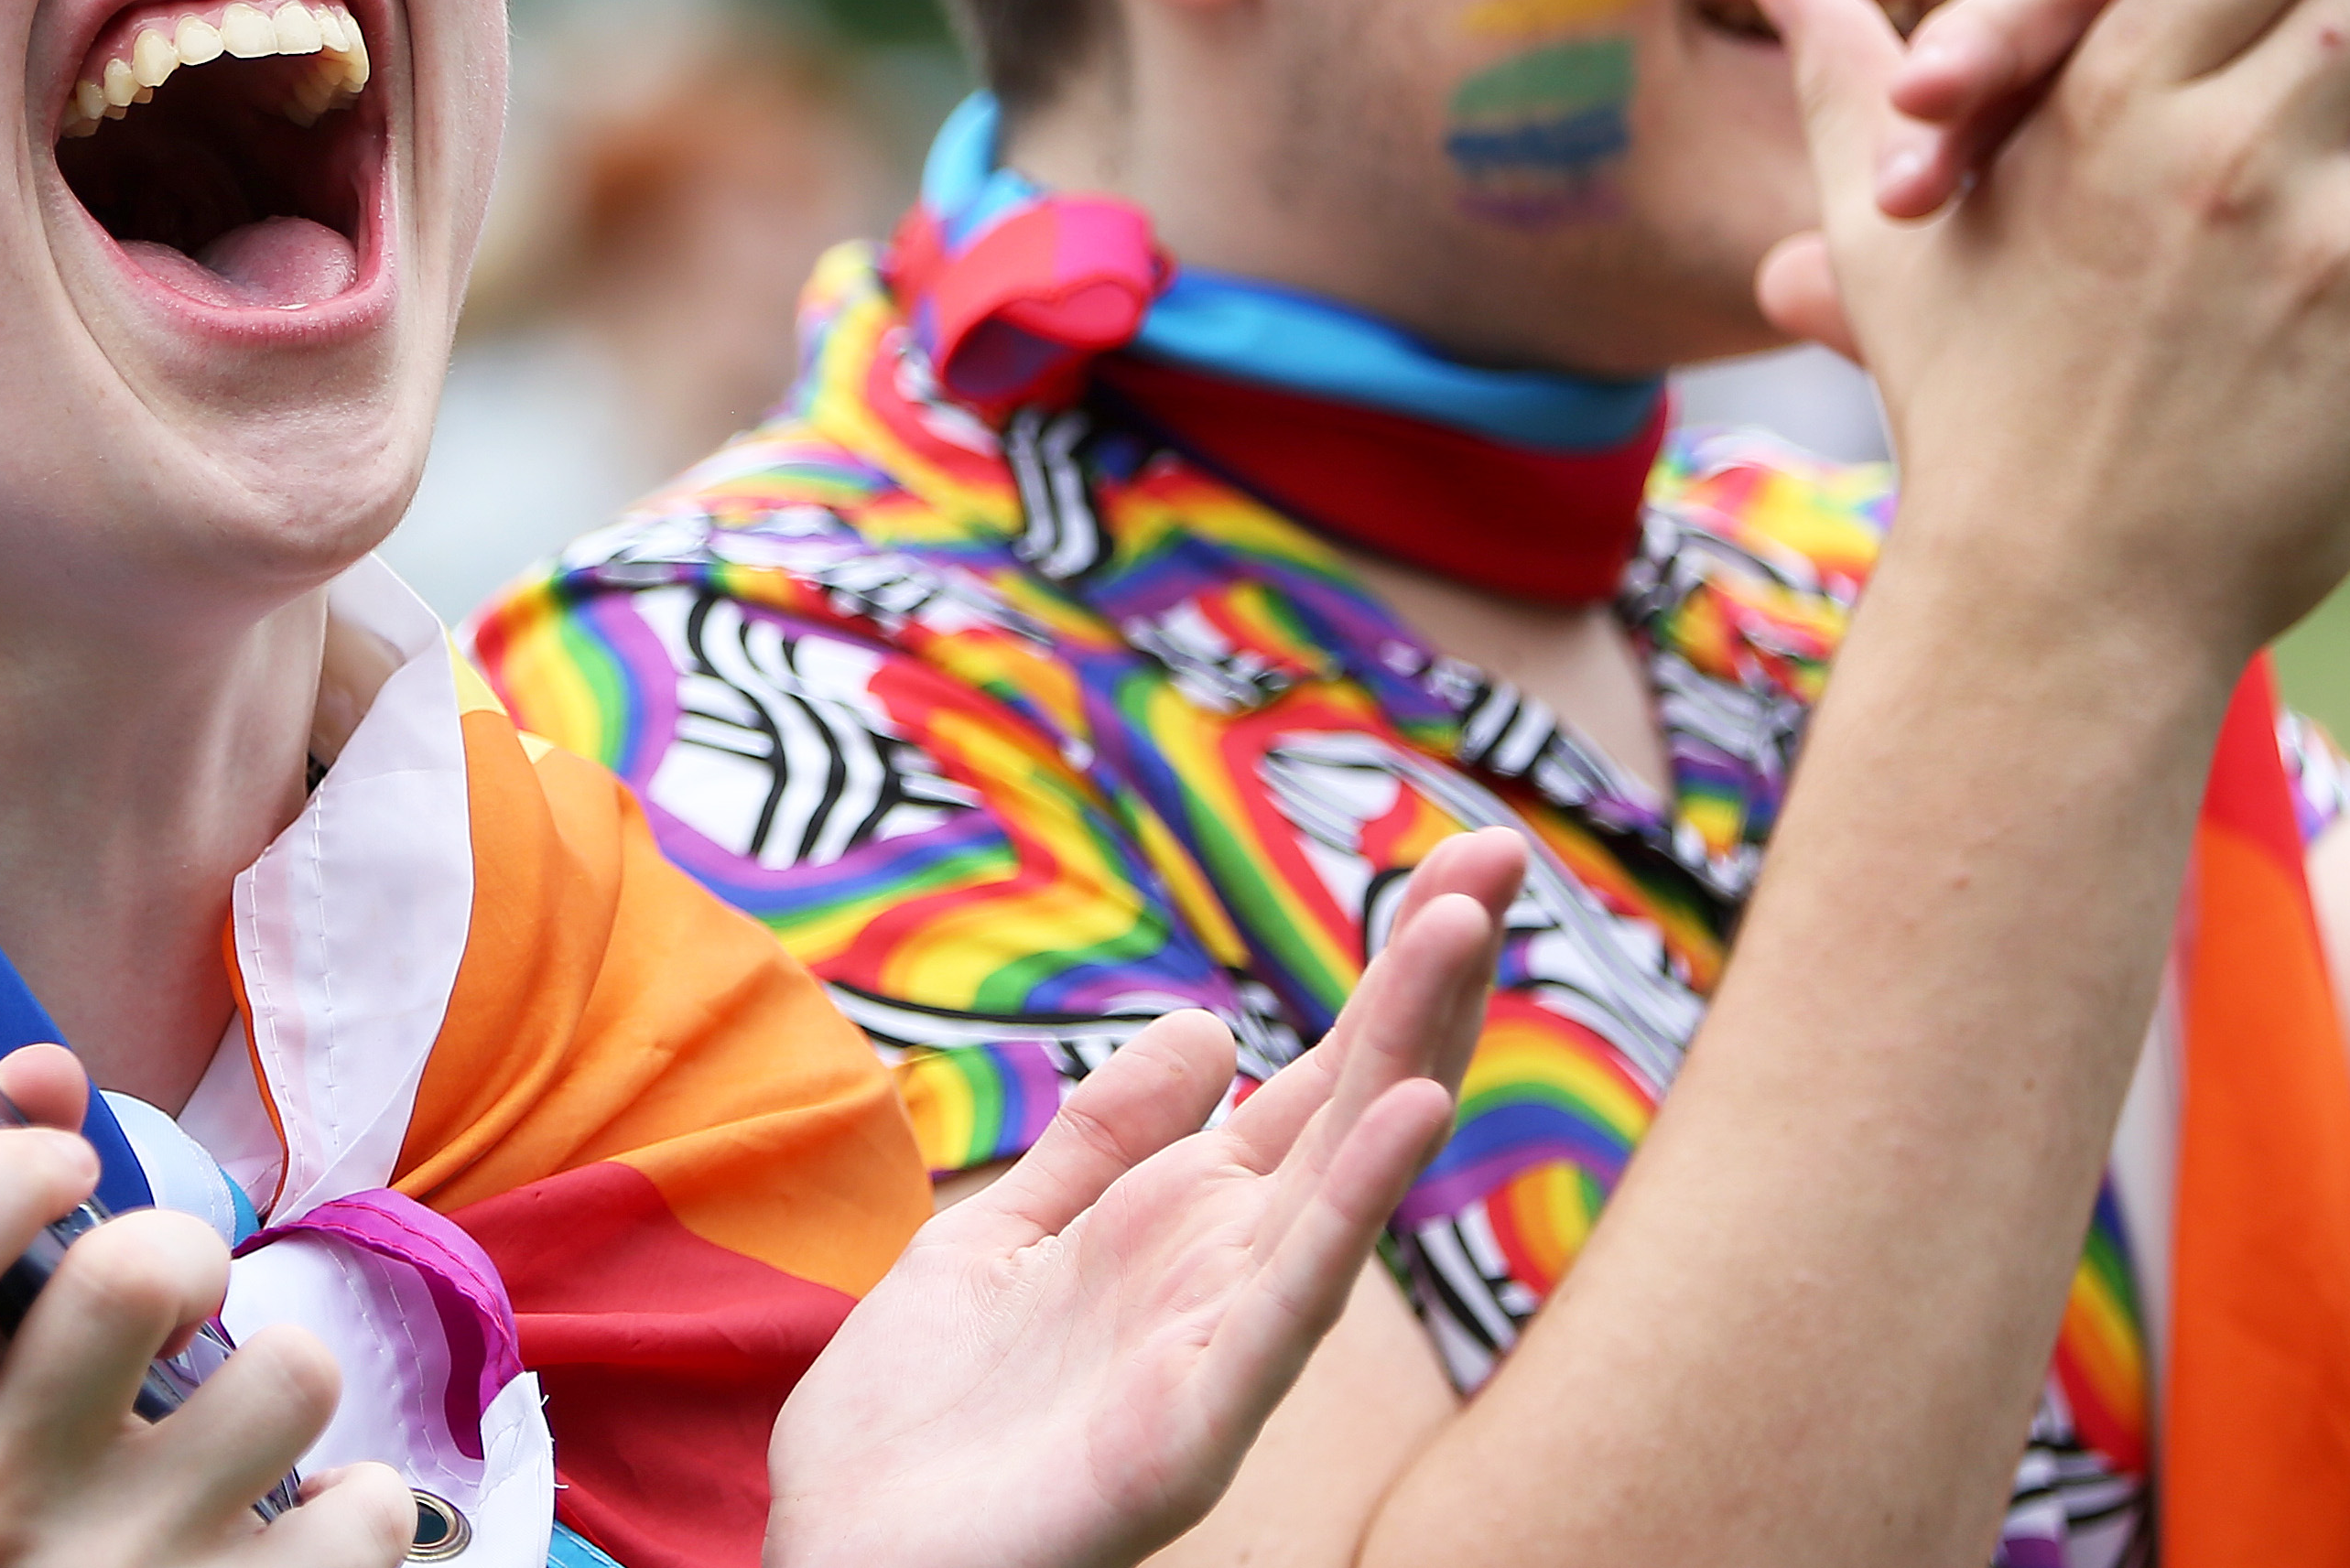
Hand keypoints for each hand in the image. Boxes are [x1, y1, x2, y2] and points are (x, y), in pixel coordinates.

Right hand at [0, 1041, 411, 1566]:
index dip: (2, 1180)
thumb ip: (9, 1212)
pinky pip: (370, 1505)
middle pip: (131, 1278)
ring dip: (289, 1378)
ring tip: (243, 1432)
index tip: (71, 1161)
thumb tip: (43, 1068)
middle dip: (191, 1252)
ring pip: (289, 1373)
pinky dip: (357, 1503)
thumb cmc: (41, 1497)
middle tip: (184, 1307)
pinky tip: (295, 1531)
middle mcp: (2, 1500)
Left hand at [764, 830, 1525, 1567]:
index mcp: (1186, 1223)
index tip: (1461, 859)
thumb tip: (1217, 1028)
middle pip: (1353, 1105)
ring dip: (1408, 1055)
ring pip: (1339, 1185)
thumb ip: (1105, 1137)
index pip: (1319, 1078)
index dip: (1390, 976)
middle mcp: (1226, 1275)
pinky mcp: (1191, 1428)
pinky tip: (1406, 1122)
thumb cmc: (924, 1429)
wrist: (849, 1565)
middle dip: (1424, 983)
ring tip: (1460, 932)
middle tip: (1499, 853)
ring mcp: (1220, 1349)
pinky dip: (1348, 1216)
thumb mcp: (1003, 1231)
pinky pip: (1285, 1309)